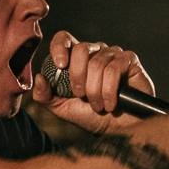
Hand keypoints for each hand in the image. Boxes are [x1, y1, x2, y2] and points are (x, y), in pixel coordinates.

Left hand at [32, 30, 154, 133]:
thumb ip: (45, 95)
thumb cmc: (90, 116)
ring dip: (95, 92)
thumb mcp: (62, 108)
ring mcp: (113, 54)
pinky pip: (114, 68)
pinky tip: (111, 104)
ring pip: (98, 64)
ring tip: (98, 106)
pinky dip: (109, 91)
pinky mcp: (129, 60)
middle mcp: (94, 52)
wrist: (117, 130)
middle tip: (81, 97)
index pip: (64, 38)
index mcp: (76, 59)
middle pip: (81, 49)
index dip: (59, 47)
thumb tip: (39, 77)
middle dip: (78, 77)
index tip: (60, 65)